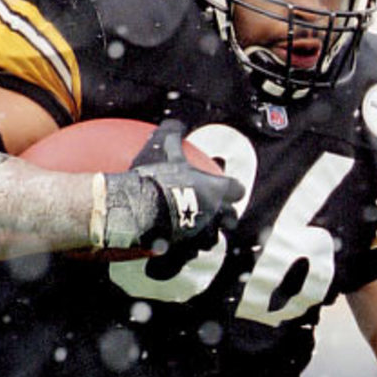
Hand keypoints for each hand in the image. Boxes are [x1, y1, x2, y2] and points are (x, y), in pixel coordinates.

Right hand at [103, 119, 243, 250]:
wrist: (139, 209)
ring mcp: (199, 234)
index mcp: (215, 190)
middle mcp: (213, 214)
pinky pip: (188, 253)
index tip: (226, 186)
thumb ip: (172, 134)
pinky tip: (173, 245)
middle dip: (225, 216)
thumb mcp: (162, 148)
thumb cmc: (156, 177)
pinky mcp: (183, 249)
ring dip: (205, 234)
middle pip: (230, 219)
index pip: (237, 189)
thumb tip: (175, 123)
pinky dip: (183, 249)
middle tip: (214, 211)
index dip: (233, 188)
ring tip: (193, 229)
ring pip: (211, 239)